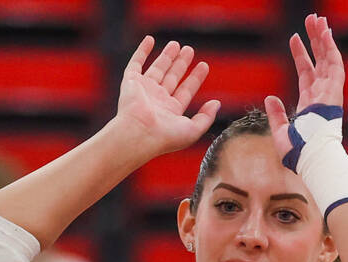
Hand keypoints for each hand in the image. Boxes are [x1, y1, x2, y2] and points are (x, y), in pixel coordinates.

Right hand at [116, 37, 219, 158]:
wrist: (138, 134)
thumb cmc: (164, 137)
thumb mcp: (193, 130)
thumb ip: (206, 117)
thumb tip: (216, 103)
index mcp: (170, 112)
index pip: (185, 91)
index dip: (195, 78)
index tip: (204, 65)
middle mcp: (156, 100)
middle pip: (172, 77)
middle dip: (181, 64)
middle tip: (189, 50)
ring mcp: (143, 91)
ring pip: (157, 69)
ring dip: (166, 56)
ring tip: (176, 44)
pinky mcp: (131, 83)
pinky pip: (135, 63)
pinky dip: (142, 51)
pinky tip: (150, 40)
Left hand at [264, 14, 345, 158]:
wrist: (310, 159)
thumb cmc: (297, 152)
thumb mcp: (280, 132)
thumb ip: (276, 114)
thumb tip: (270, 97)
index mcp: (310, 103)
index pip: (306, 72)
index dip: (301, 55)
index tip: (294, 38)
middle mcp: (321, 95)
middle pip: (319, 61)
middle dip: (315, 40)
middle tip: (311, 20)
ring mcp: (329, 93)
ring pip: (327, 59)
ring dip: (323, 39)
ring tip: (318, 20)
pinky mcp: (334, 93)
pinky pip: (334, 66)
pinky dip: (331, 49)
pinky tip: (326, 33)